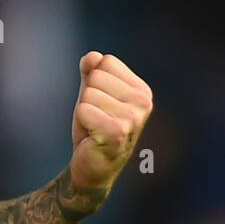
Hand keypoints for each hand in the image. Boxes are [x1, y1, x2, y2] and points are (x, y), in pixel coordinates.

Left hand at [69, 52, 152, 192]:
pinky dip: (82, 122)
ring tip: (94, 128)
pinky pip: (84, 109)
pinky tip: (92, 137)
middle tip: (95, 118)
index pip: (106, 61)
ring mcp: (133, 118)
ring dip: (84, 111)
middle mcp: (143, 102)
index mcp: (141, 90)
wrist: (92, 166)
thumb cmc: (93, 128)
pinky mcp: (117, 131)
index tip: (100, 103)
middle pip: (96, 76)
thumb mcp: (92, 94)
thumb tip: (93, 57)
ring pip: (88, 93)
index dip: (93, 81)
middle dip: (87, 97)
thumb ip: (91, 71)